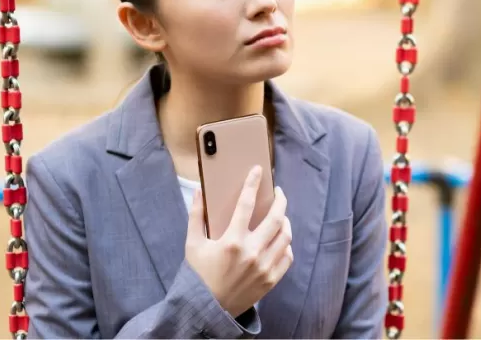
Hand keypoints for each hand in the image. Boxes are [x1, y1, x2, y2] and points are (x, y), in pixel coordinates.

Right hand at [184, 166, 292, 317]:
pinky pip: (287, 257)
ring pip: (285, 236)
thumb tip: (199, 191)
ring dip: (285, 221)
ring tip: (280, 216)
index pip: (246, 204)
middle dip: (281, 200)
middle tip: (279, 193)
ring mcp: (264, 267)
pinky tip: (279, 239)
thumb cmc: (198, 275)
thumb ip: (196, 216)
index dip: (253, 184)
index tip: (258, 171)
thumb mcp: (193, 244)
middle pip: (276, 218)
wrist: (207, 310)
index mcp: (231, 241)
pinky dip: (286, 245)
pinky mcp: (271, 280)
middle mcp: (251, 253)